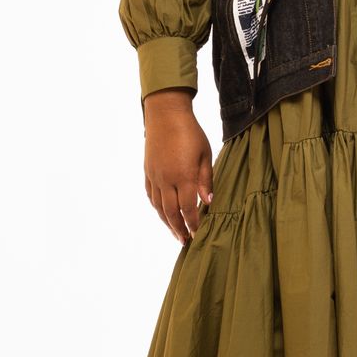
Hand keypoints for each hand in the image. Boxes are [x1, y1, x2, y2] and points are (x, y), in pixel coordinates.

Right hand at [142, 89, 214, 244]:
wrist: (166, 115)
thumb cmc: (190, 133)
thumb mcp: (204, 155)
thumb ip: (205, 180)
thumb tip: (208, 202)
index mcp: (183, 176)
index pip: (188, 208)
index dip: (193, 223)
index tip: (199, 233)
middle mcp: (166, 180)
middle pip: (171, 212)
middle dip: (179, 229)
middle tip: (186, 241)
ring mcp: (155, 176)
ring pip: (159, 207)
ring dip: (167, 222)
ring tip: (176, 233)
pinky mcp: (148, 171)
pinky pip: (151, 195)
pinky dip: (157, 207)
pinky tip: (163, 213)